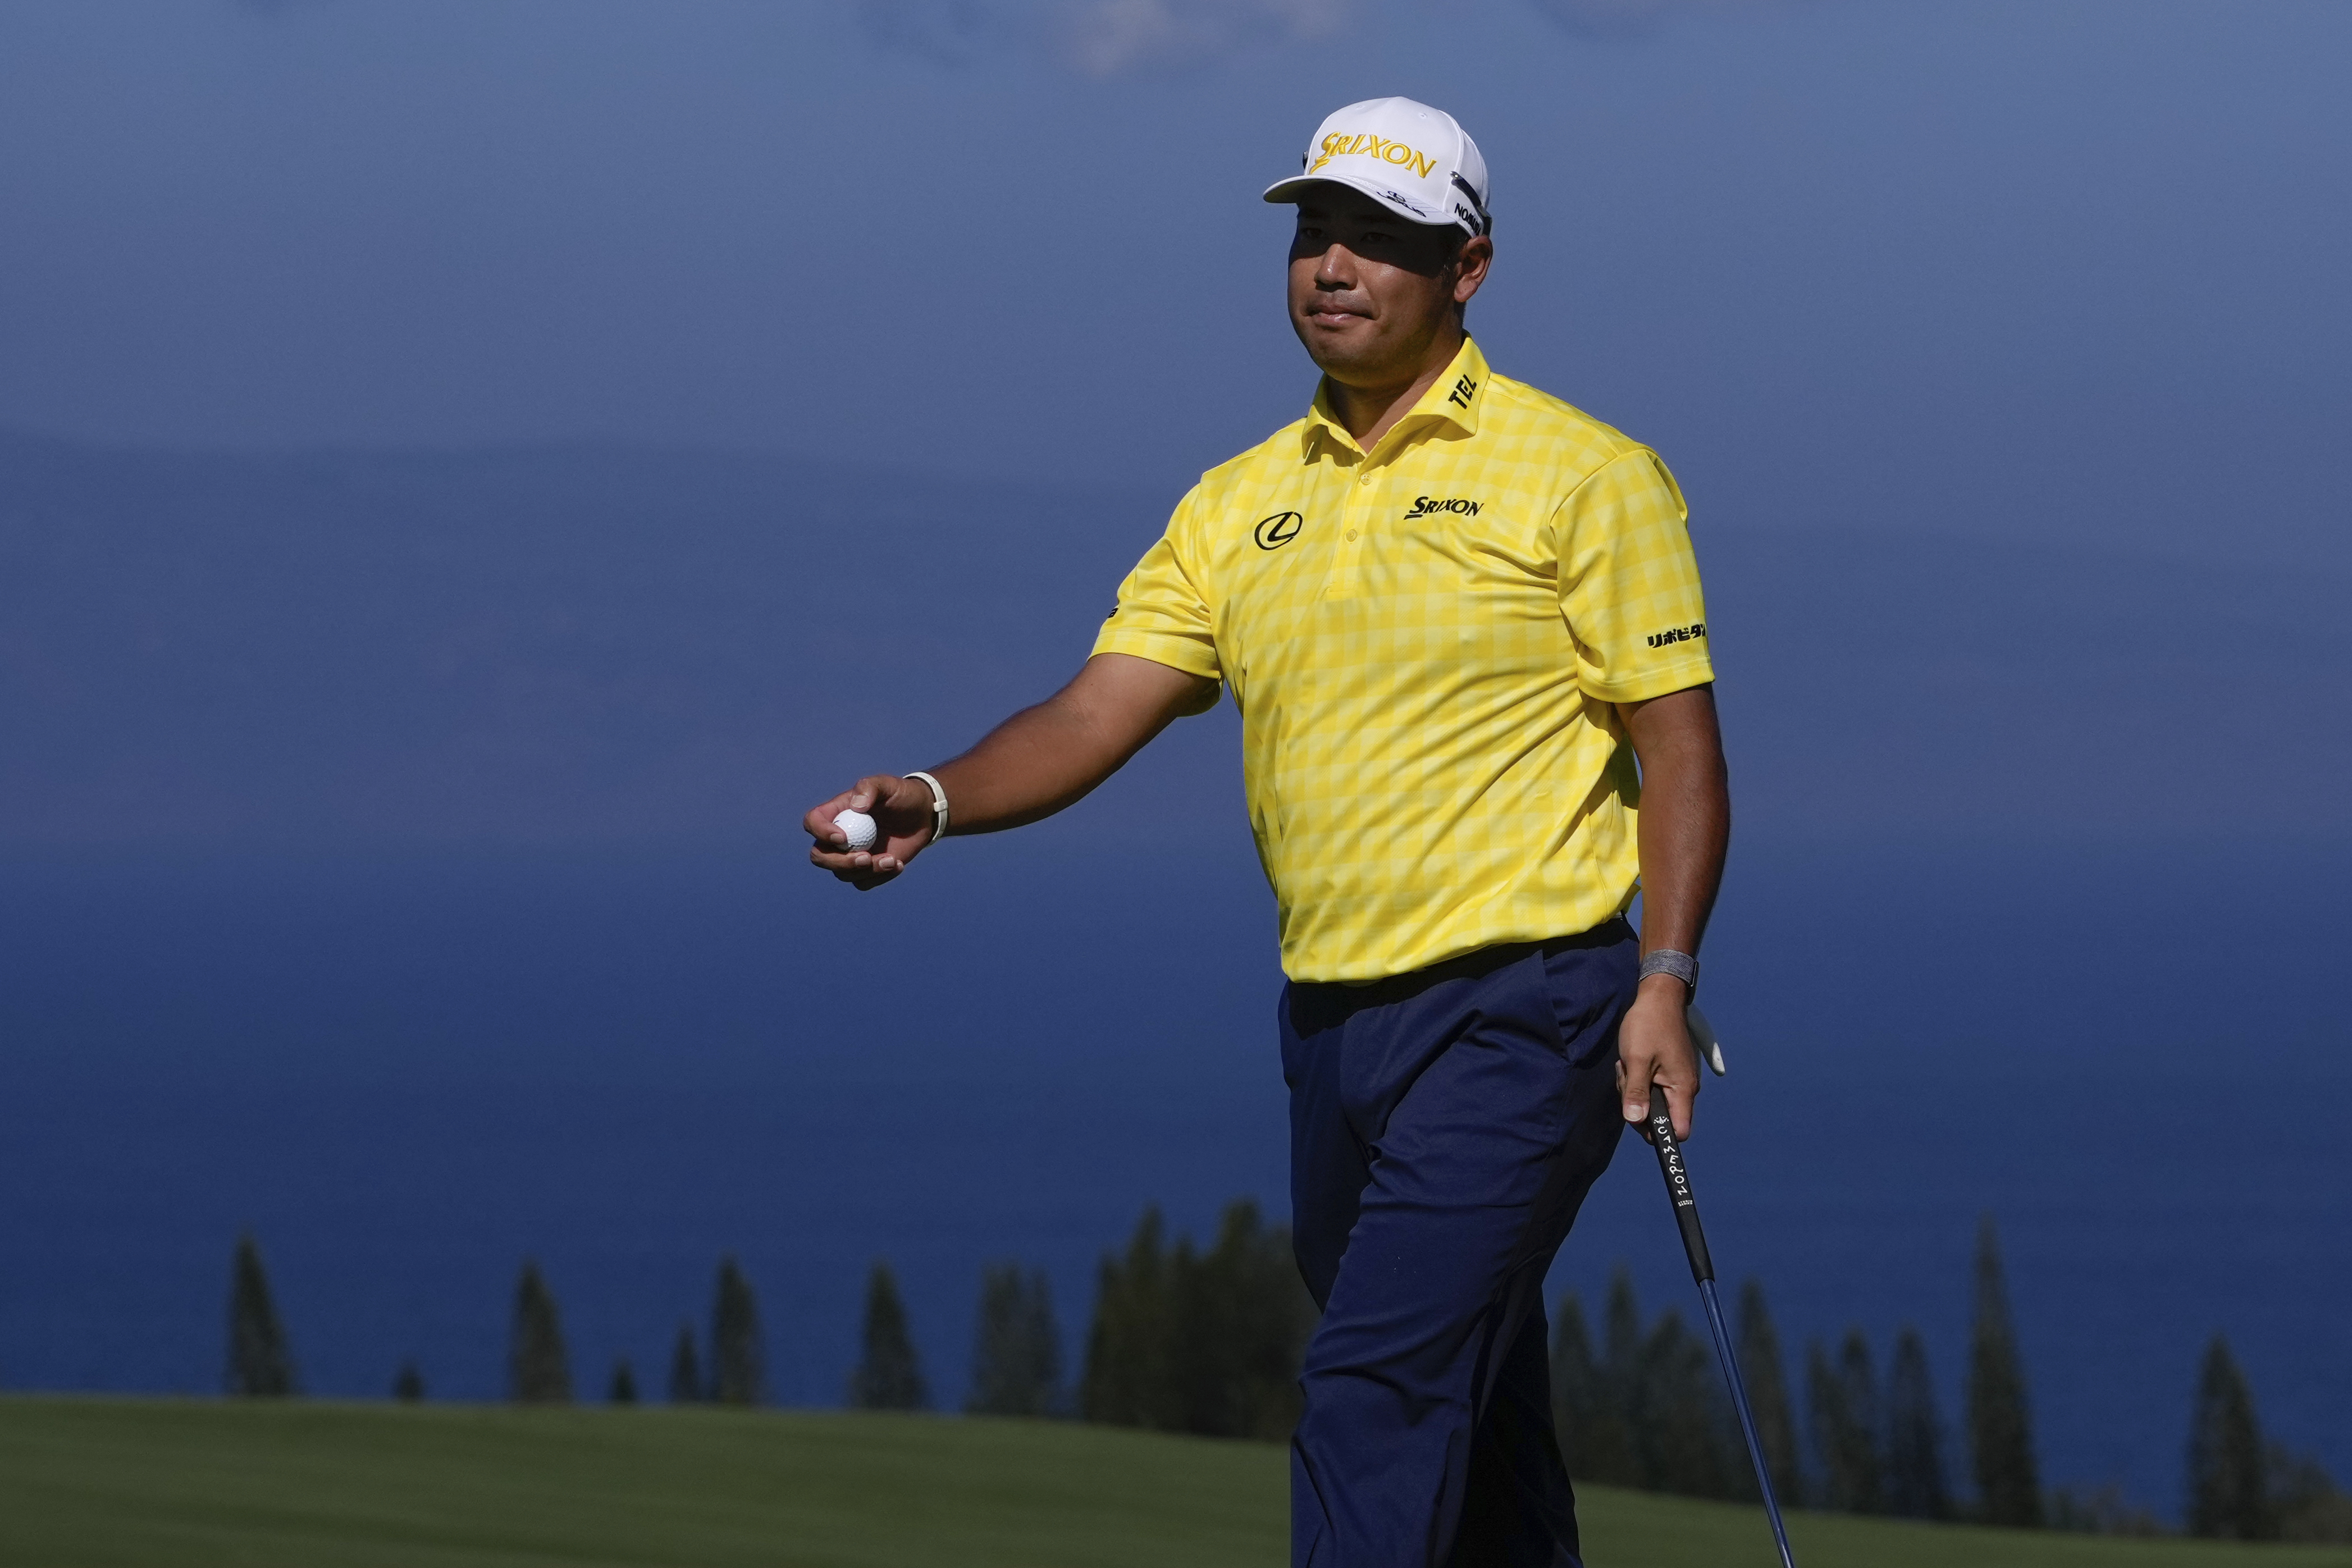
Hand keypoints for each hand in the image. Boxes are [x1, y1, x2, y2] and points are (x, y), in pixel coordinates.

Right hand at [803, 774, 937, 889]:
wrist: (923, 814)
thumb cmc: (901, 795)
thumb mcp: (887, 785)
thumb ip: (870, 788)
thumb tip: (856, 806)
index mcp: (836, 813)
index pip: (813, 822)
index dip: (820, 832)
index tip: (842, 838)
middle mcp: (838, 837)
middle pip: (820, 856)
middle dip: (840, 862)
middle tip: (866, 858)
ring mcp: (851, 855)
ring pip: (842, 874)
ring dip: (867, 871)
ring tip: (892, 859)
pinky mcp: (867, 870)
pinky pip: (863, 883)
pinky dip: (879, 877)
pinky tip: (898, 864)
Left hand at [1616, 973, 1700, 1140]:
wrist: (1657, 996)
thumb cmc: (1649, 1025)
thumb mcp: (1637, 1061)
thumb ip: (1636, 1093)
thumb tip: (1635, 1120)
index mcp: (1683, 1089)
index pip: (1679, 1130)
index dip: (1659, 1133)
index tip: (1637, 1119)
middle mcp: (1685, 1087)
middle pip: (1660, 1116)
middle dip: (1637, 1104)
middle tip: (1627, 1077)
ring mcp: (1677, 1077)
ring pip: (1652, 1099)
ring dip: (1634, 1087)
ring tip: (1628, 1063)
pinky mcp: (1669, 1069)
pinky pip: (1651, 1085)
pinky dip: (1638, 1077)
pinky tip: (1631, 1060)